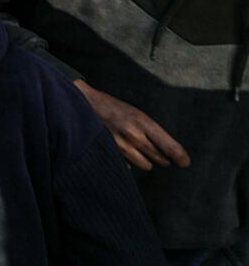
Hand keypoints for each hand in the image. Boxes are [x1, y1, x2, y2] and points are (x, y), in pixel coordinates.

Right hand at [75, 80, 190, 169]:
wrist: (83, 103)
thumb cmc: (114, 108)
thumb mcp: (137, 114)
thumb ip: (152, 132)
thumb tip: (172, 153)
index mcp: (144, 122)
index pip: (171, 147)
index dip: (181, 158)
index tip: (185, 163)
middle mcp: (134, 136)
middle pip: (160, 158)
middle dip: (162, 157)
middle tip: (158, 151)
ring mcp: (121, 146)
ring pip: (146, 165)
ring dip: (146, 161)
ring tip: (138, 149)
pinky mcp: (110, 153)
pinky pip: (129, 166)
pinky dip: (130, 162)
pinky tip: (124, 151)